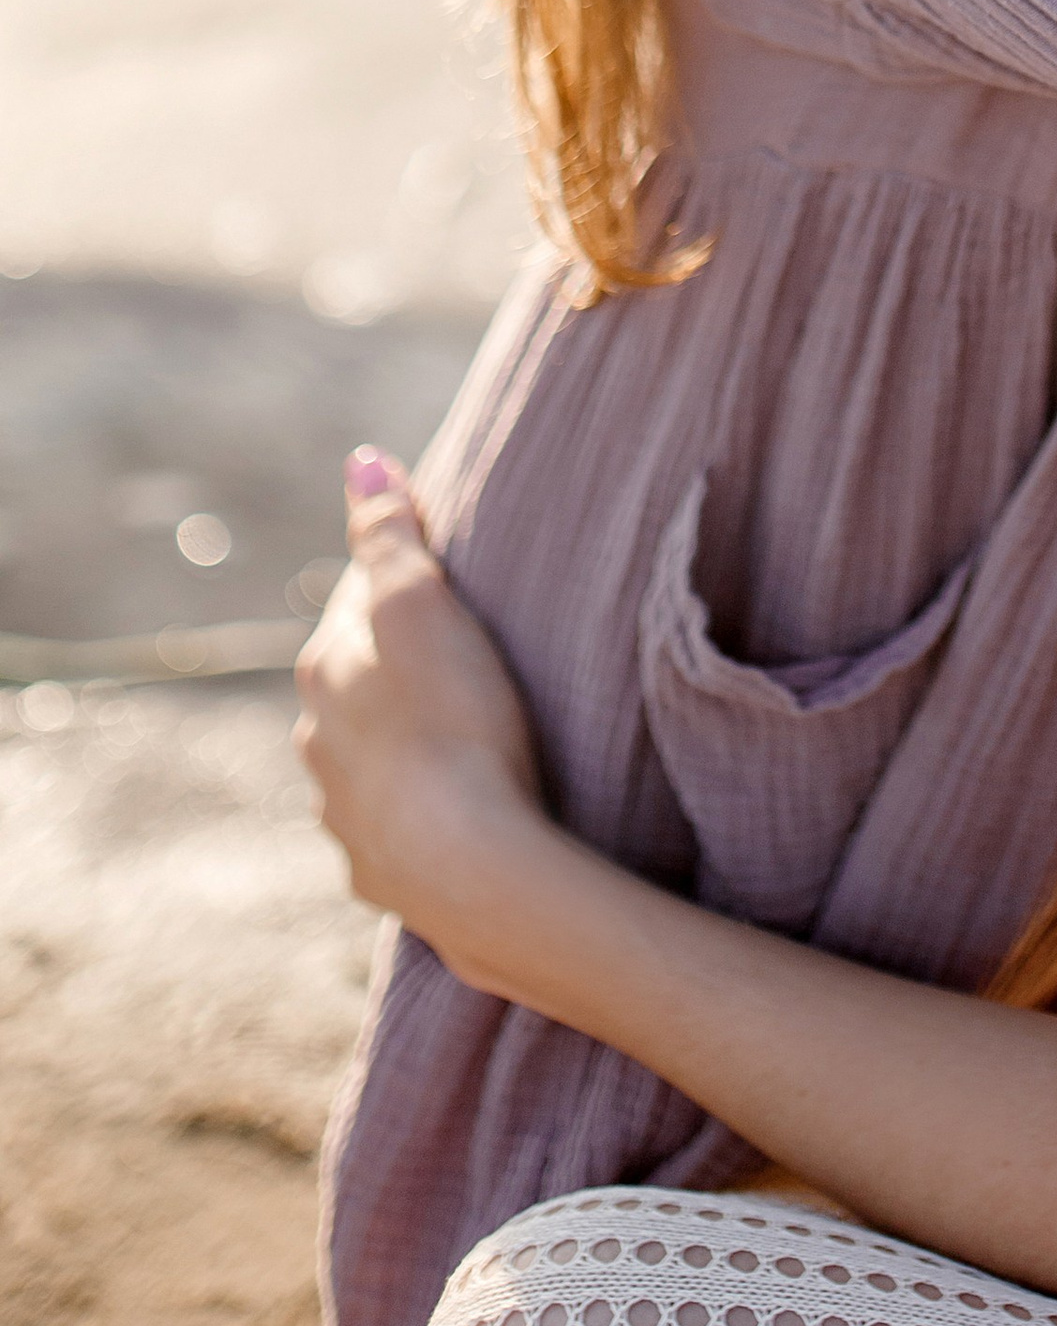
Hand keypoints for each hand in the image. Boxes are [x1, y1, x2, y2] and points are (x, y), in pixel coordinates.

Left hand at [293, 447, 550, 987]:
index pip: (359, 598)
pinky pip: (393, 818)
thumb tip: (361, 460)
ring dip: (405, 737)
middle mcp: (317, 738)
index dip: (407, 583)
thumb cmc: (455, 721)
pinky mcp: (375, 866)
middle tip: (470, 655)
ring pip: (369, 751)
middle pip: (360, 676)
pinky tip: (457, 804)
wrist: (469, 864)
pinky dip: (418, 803)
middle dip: (400, 663)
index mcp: (325, 667)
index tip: (455, 583)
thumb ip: (388, 533)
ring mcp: (342, 808)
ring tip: (468, 730)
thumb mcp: (422, 605)